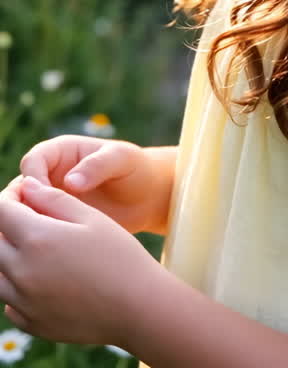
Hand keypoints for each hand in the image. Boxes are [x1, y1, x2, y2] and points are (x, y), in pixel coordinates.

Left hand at [0, 174, 156, 345]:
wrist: (137, 307)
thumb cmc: (119, 255)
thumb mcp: (90, 217)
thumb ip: (53, 199)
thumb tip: (26, 187)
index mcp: (37, 239)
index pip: (2, 210)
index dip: (11, 195)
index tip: (25, 193)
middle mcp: (23, 272)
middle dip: (6, 224)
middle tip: (29, 217)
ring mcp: (24, 302)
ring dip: (7, 256)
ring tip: (34, 248)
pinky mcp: (31, 323)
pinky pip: (8, 302)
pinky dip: (15, 287)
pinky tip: (40, 278)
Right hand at [18, 134, 172, 234]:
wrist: (146, 198)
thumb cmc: (135, 171)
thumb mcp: (122, 160)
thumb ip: (98, 165)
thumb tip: (70, 182)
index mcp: (61, 152)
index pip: (33, 162)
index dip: (33, 180)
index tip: (47, 200)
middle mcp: (50, 175)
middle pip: (20, 188)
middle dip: (22, 207)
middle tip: (37, 229)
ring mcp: (50, 201)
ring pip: (22, 213)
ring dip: (26, 228)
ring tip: (44, 244)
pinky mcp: (54, 223)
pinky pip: (35, 232)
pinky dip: (36, 242)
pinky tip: (49, 256)